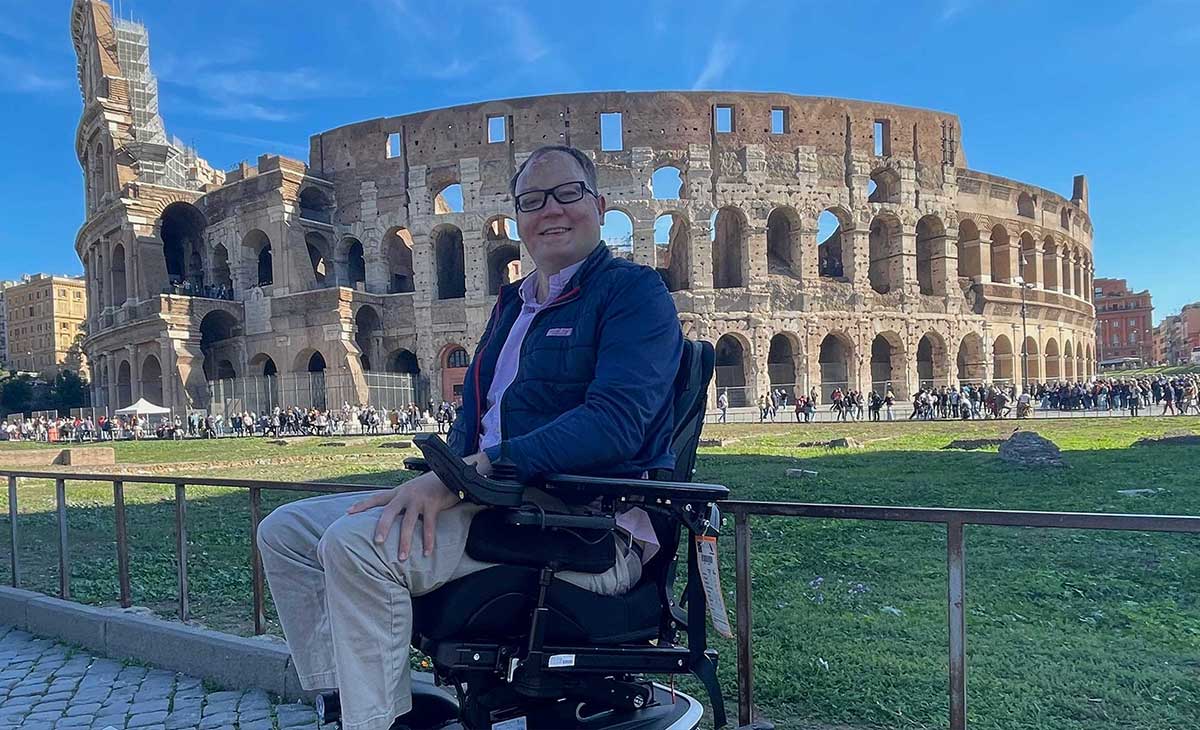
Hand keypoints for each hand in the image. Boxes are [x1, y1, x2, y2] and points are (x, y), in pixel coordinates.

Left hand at [346, 472, 460, 559]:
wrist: (451, 473)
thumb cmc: (430, 485)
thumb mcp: (413, 490)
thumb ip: (403, 501)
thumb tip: (393, 517)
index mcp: (399, 492)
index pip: (377, 498)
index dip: (362, 505)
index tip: (348, 513)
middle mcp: (406, 495)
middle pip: (389, 512)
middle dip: (382, 527)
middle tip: (377, 542)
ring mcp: (419, 500)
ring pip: (408, 523)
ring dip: (405, 542)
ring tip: (402, 558)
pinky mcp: (432, 504)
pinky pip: (429, 526)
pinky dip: (428, 541)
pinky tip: (426, 553)